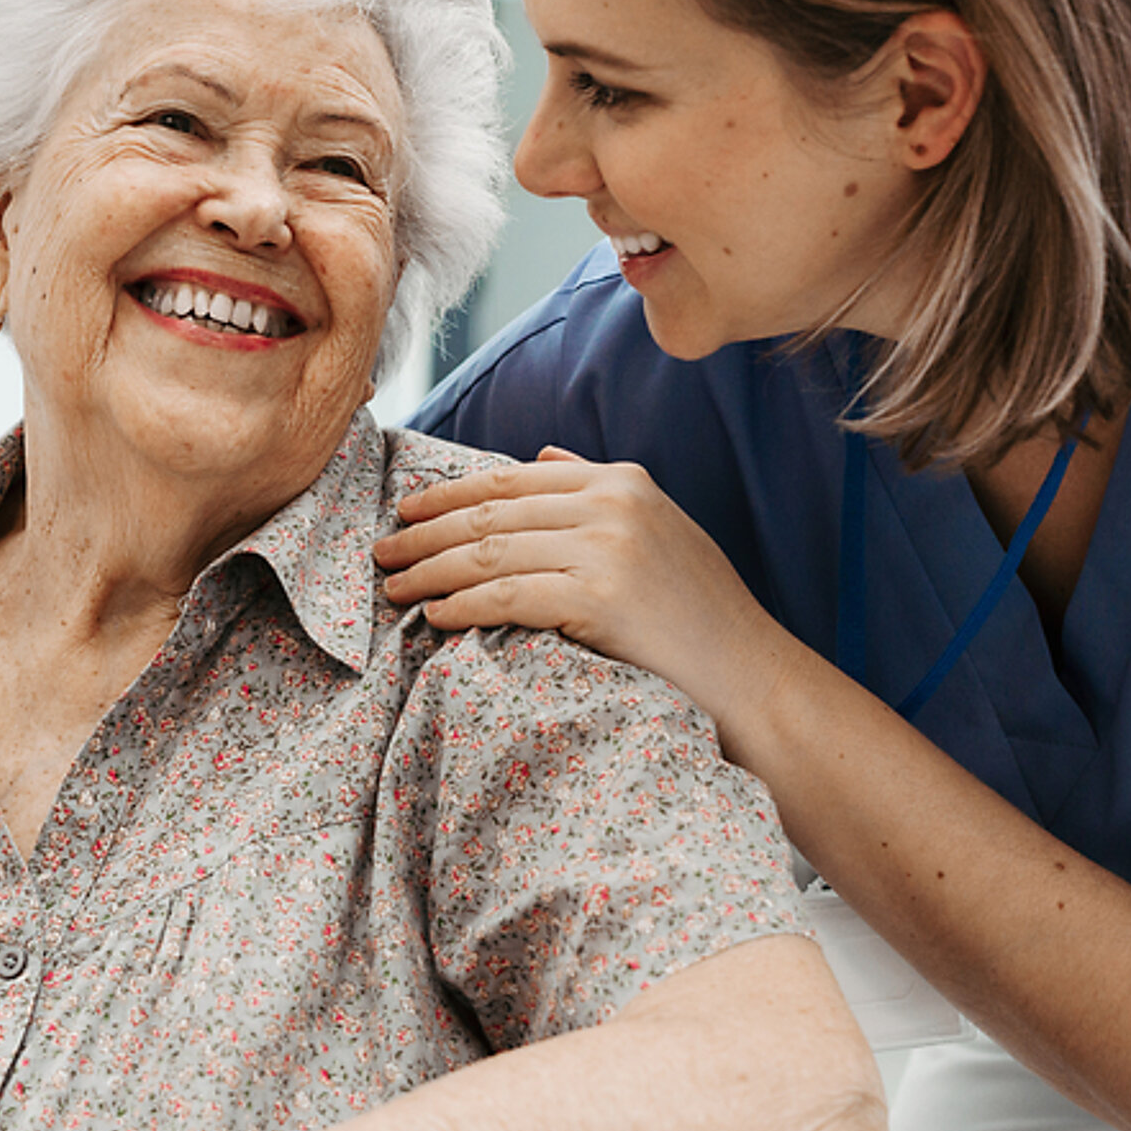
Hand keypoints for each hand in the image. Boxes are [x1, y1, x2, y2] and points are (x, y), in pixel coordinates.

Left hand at [374, 448, 797, 738]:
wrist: (749, 676)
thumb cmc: (700, 615)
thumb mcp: (659, 530)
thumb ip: (599, 487)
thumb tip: (543, 454)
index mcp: (622, 479)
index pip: (513, 478)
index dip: (450, 493)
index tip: (407, 510)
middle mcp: (612, 502)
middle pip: (492, 512)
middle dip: (426, 532)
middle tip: (382, 550)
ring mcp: (606, 548)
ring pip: (490, 552)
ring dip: (431, 570)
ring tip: (394, 587)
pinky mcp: (599, 597)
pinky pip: (507, 595)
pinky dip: (461, 603)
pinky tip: (434, 615)